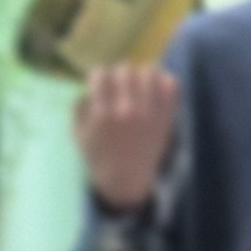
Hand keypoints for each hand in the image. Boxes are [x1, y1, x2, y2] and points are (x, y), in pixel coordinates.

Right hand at [74, 64, 179, 210]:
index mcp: (103, 115)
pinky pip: (171, 83)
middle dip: (119, 76)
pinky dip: (163, 82)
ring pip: (148, 72)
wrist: (127, 180)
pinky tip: (154, 91)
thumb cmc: (99, 157)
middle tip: (119, 87)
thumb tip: (88, 85)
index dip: (98, 77)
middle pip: (125, 69)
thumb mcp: (79, 135)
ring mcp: (150, 113)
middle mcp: (127, 110)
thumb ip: (79, 107)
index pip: (101, 75)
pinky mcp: (167, 116)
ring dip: (141, 77)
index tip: (99, 84)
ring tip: (138, 87)